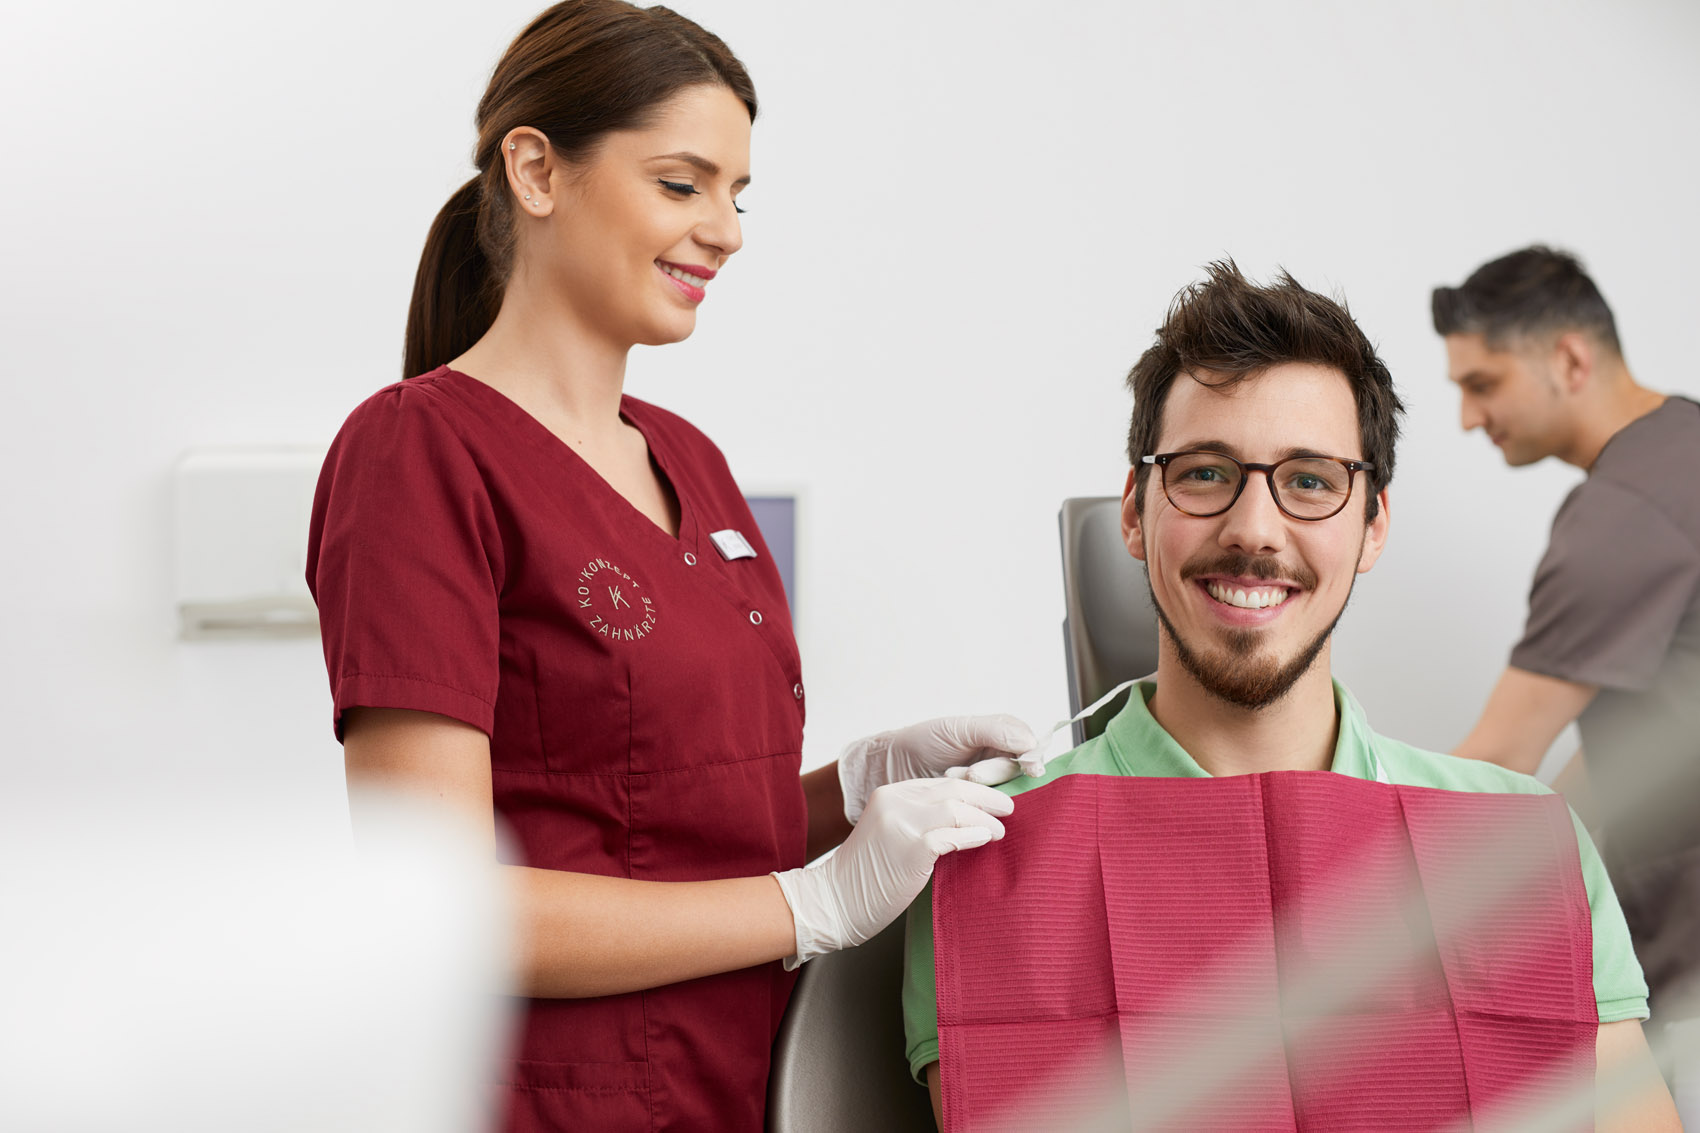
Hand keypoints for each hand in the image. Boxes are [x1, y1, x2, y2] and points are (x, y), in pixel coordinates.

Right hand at [771, 778, 1013, 967]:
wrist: (833, 902)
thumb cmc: (864, 879)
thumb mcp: (889, 836)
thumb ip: (918, 822)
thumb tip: (961, 823)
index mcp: (889, 795)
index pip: (940, 783)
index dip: (970, 789)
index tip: (991, 799)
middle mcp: (894, 801)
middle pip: (953, 788)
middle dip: (986, 797)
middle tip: (1008, 807)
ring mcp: (902, 822)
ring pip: (956, 808)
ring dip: (984, 818)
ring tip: (1000, 829)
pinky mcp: (911, 846)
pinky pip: (952, 835)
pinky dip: (974, 835)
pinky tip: (985, 839)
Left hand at [837, 714, 1038, 822]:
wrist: (890, 767)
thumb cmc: (922, 742)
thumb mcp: (958, 729)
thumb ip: (995, 731)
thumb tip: (1031, 742)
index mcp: (996, 734)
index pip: (1027, 744)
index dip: (1032, 756)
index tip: (1032, 769)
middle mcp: (995, 758)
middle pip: (1015, 769)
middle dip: (993, 772)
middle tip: (970, 773)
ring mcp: (985, 784)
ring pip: (1002, 789)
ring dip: (978, 785)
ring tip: (951, 776)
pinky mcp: (972, 806)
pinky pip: (986, 808)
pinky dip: (971, 803)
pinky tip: (954, 795)